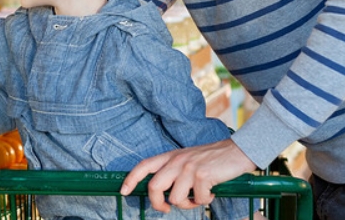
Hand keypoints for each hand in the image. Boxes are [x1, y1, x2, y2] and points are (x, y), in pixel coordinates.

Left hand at [120, 139, 255, 212]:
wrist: (237, 151)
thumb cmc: (212, 160)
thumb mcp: (187, 160)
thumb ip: (174, 172)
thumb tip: (164, 195)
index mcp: (170, 157)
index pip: (144, 166)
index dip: (131, 179)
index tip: (124, 191)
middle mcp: (176, 161)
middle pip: (154, 187)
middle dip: (158, 204)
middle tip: (166, 209)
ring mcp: (188, 167)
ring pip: (176, 198)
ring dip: (189, 203)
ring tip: (200, 195)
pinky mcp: (202, 175)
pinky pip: (198, 199)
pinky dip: (206, 201)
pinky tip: (212, 191)